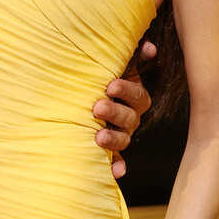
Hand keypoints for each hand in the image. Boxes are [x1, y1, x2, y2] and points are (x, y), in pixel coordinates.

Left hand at [92, 39, 155, 179]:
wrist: (70, 100)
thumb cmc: (92, 79)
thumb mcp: (106, 65)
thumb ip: (127, 55)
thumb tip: (148, 46)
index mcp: (131, 96)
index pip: (135, 94)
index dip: (126, 90)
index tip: (110, 86)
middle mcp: (129, 117)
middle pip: (129, 117)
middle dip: (114, 112)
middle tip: (97, 107)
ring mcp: (120, 135)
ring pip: (123, 139)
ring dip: (113, 138)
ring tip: (98, 136)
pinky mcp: (109, 152)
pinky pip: (116, 162)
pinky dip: (116, 166)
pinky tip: (116, 171)